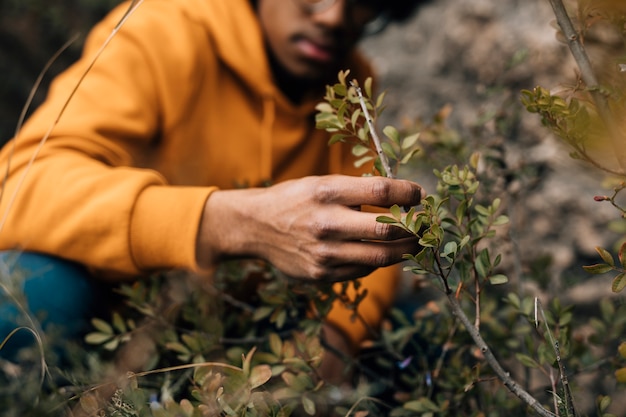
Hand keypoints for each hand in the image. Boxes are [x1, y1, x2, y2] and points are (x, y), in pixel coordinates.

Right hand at [196, 175, 424, 281]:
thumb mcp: (321, 183)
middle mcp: (325, 223)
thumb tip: (402, 197)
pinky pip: (362, 270)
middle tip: (425, 224)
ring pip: (380, 257)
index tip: (419, 194)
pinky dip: (378, 262)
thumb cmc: (295, 199)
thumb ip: (357, 190)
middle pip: (387, 230)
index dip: (409, 192)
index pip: (381, 190)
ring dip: (404, 250)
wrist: (255, 227)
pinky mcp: (320, 274)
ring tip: (413, 242)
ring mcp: (323, 253)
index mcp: (326, 192)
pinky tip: (381, 253)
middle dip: (415, 228)